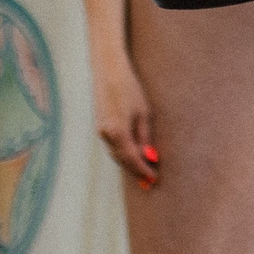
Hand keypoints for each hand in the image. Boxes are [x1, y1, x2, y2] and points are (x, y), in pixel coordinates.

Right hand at [90, 52, 158, 188]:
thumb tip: (149, 157)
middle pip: (122, 160)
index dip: (143, 170)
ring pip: (116, 154)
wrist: (108, 72)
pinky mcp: (100, 126)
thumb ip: (144, 137)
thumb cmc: (129, 89)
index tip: (153, 180)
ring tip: (144, 172)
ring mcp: (100, 131)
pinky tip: (132, 156)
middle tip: (149, 181)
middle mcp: (105, 134)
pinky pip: (112, 146)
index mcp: (117, 132)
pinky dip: (122, 154)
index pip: (132, 159)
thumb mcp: (143, 113)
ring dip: (129, 164)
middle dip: (136, 171)